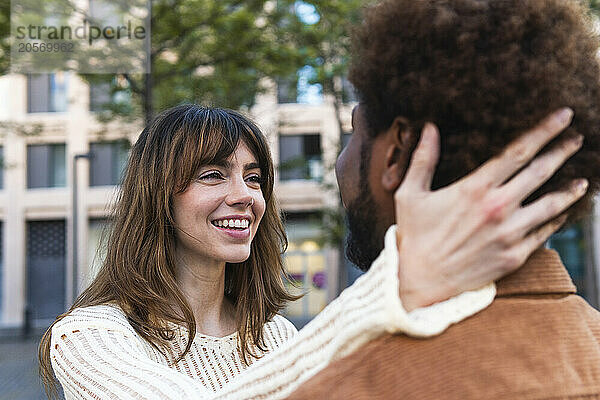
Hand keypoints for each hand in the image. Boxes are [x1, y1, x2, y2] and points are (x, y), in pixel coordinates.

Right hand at [395, 108, 586, 310]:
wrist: (421, 282)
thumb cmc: (414, 236)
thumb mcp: (410, 194)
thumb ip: (423, 159)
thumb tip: (430, 128)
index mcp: (474, 189)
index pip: (518, 152)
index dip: (544, 130)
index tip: (563, 116)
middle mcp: (497, 208)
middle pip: (541, 172)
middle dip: (563, 151)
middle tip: (577, 138)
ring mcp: (509, 234)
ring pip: (552, 204)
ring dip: (570, 189)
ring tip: (582, 181)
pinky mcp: (514, 256)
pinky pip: (545, 233)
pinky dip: (558, 220)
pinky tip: (563, 213)